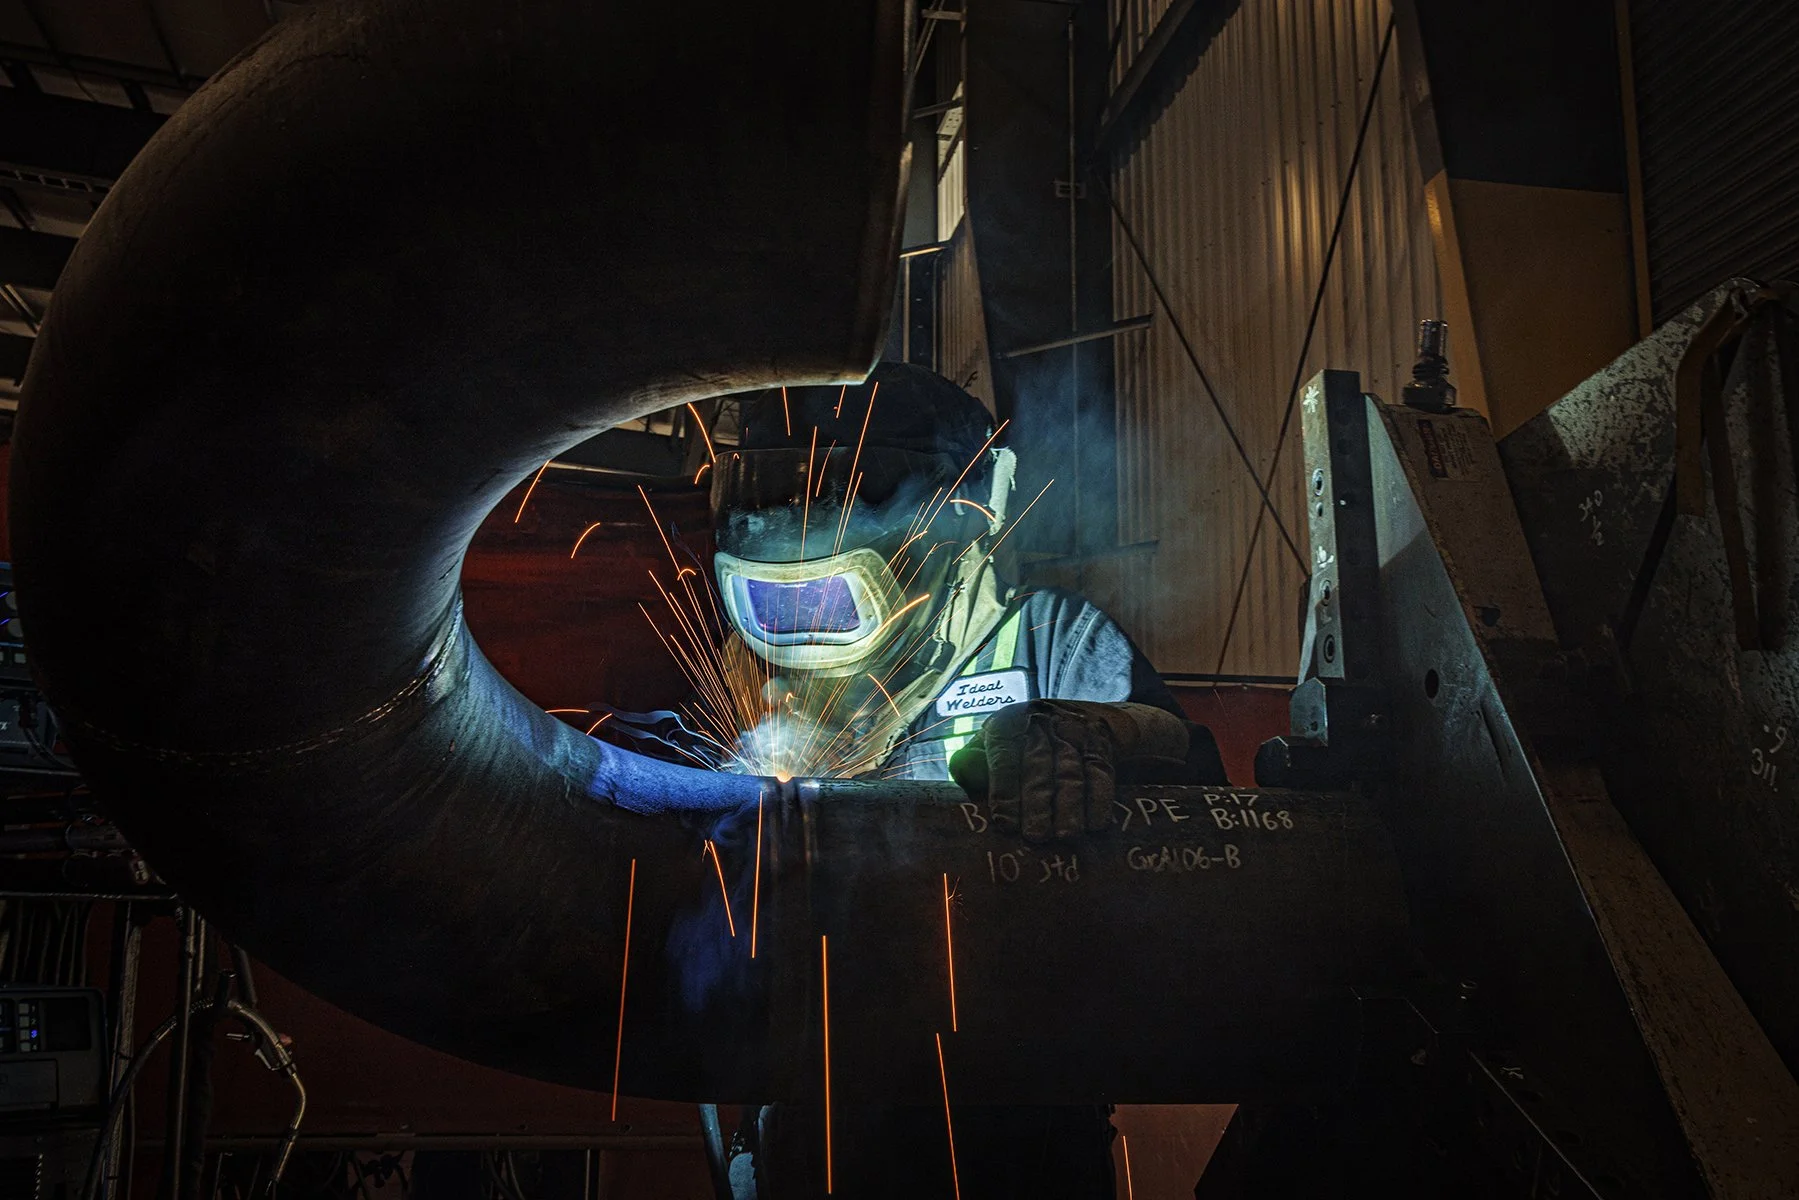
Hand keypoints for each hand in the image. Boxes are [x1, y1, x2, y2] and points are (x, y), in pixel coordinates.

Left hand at [948, 701, 1189, 839]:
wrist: (1081, 716)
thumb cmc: (1024, 744)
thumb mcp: (995, 744)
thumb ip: (974, 763)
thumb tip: (961, 771)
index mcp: (1007, 724)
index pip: (1003, 757)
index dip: (1003, 790)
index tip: (1004, 823)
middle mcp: (1040, 723)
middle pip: (1038, 765)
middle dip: (1037, 803)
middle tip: (1035, 837)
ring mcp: (1073, 732)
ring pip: (1071, 770)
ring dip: (1070, 806)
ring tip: (1066, 836)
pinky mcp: (1100, 744)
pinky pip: (1101, 772)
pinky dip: (1100, 799)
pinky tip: (1095, 824)